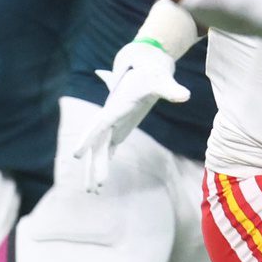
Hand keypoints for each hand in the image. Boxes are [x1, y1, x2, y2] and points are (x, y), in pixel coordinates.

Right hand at [72, 41, 189, 192]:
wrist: (144, 69)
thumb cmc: (151, 74)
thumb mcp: (161, 81)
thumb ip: (171, 90)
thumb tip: (186, 96)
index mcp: (114, 108)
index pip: (98, 126)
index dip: (86, 140)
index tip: (75, 155)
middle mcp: (108, 118)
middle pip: (95, 145)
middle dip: (91, 166)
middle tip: (91, 189)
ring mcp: (112, 126)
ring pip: (99, 151)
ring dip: (95, 170)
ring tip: (94, 192)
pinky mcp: (118, 130)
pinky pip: (108, 150)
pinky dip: (104, 164)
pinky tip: (100, 180)